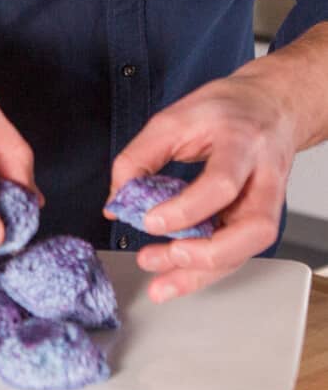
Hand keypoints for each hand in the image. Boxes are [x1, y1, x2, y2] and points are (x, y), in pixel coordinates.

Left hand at [105, 68, 297, 301]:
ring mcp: (269, 201)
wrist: (272, 106)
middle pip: (252, 228)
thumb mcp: (175, 117)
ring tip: (161, 283)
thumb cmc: (225, 109)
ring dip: (204, 272)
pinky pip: (238, 251)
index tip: (149, 221)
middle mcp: (264, 176)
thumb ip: (142, 156)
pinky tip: (177, 278)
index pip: (221, 183)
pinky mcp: (261, 218)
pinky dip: (207, 270)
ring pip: (248, 249)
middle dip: (209, 252)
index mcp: (241, 142)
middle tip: (168, 256)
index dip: (186, 209)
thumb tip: (118, 200)